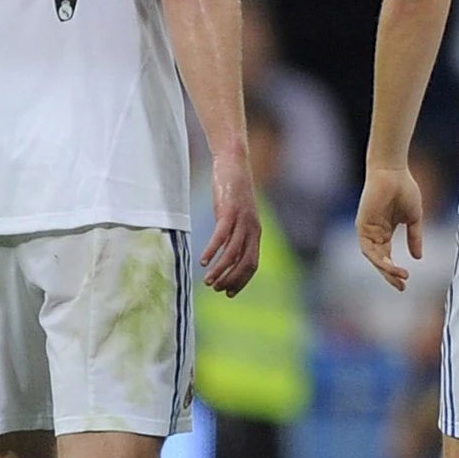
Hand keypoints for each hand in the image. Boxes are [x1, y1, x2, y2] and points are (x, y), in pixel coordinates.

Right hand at [199, 154, 262, 294]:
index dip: (242, 280)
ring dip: (221, 269)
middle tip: (217, 290)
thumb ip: (235, 233)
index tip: (229, 293)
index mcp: (255, 233)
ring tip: (208, 281)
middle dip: (232, 279)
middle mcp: (252, 228)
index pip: (252, 264)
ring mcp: (241, 220)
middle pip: (245, 262)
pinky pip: (221, 236)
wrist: (234, 164)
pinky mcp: (228, 211)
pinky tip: (204, 261)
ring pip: (233, 252)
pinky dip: (213, 250)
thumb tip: (226, 253)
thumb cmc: (233, 192)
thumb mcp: (237, 217)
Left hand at [358, 166, 426, 290]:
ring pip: (374, 257)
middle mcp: (374, 233)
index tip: (406, 281)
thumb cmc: (404, 190)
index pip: (388, 257)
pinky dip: (379, 258)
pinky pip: (368, 248)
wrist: (393, 172)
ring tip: (400, 276)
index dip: (395, 270)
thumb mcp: (414, 218)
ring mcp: (367, 230)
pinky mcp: (362, 226)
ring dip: (386, 269)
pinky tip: (390, 263)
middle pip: (380, 261)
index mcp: (385, 232)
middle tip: (402, 286)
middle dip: (390, 275)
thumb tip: (418, 258)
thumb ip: (415, 237)